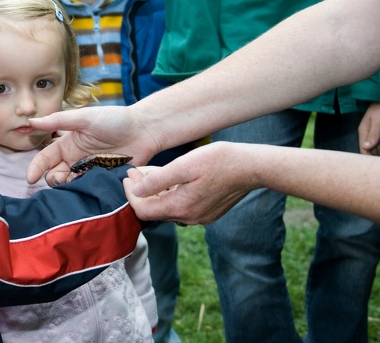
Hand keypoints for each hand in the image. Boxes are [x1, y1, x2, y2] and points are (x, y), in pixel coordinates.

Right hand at [26, 105, 158, 185]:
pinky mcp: (103, 182)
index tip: (31, 178)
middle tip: (62, 179)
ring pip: (70, 187)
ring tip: (78, 182)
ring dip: (68, 188)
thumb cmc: (115, 120)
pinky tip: (90, 189)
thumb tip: (31, 120)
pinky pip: (89, 191)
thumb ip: (59, 121)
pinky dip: (85, 193)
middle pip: (55, 176)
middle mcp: (76, 160)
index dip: (36, 168)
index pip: (45, 159)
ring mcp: (89, 172)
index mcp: (68, 144)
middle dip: (53, 180)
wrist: (145, 130)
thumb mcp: (85, 118)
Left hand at [122, 142, 255, 223]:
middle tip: (136, 171)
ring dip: (156, 192)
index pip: (143, 210)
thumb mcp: (184, 165)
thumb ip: (157, 180)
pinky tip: (170, 178)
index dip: (130, 194)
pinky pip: (181, 206)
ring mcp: (200, 217)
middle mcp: (189, 218)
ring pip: (168, 207)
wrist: (252, 167)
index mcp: (181, 207)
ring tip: (150, 171)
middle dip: (141, 191)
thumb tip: (135, 191)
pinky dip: (170, 194)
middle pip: (154, 210)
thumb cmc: (219, 161)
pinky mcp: (208, 212)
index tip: (127, 176)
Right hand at [358, 103, 379, 156]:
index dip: (368, 158)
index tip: (375, 167)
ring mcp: (377, 134)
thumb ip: (372, 134)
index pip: (363, 149)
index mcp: (364, 131)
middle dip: (378, 159)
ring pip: (379, 149)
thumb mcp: (377, 121)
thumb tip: (365, 147)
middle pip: (372, 151)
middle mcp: (369, 134)